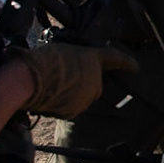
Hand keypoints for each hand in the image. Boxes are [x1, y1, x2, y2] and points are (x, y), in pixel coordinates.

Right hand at [14, 43, 138, 117]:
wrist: (28, 80)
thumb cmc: (40, 61)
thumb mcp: (61, 52)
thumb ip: (73, 62)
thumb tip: (70, 71)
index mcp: (92, 58)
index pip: (114, 58)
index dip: (125, 62)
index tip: (135, 66)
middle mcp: (95, 78)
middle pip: (93, 83)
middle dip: (81, 83)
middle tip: (60, 79)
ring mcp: (87, 96)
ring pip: (81, 97)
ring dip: (69, 95)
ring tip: (49, 87)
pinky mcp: (77, 110)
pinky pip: (70, 108)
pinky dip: (61, 105)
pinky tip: (47, 98)